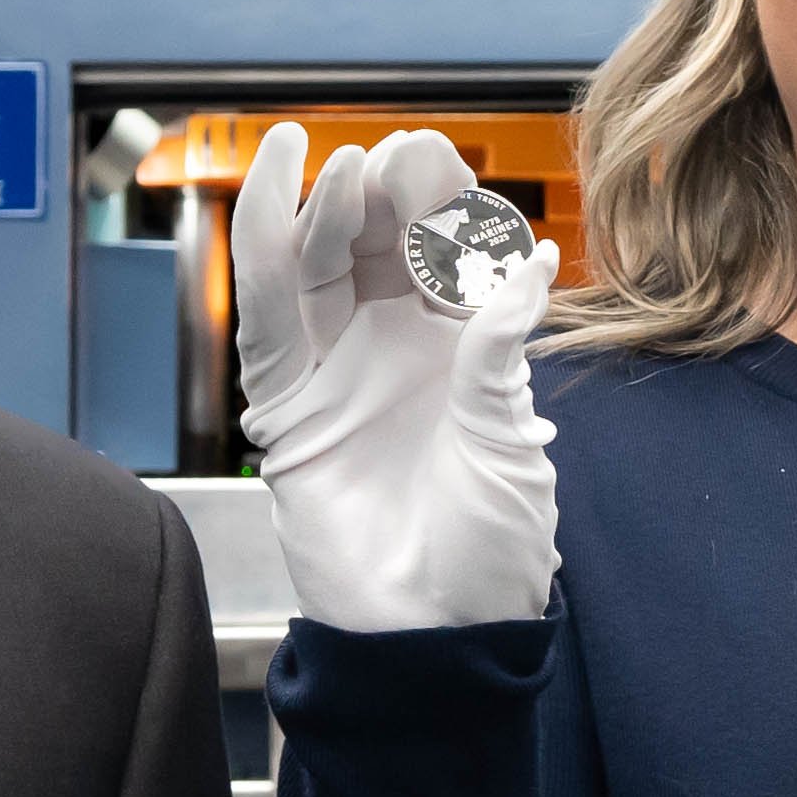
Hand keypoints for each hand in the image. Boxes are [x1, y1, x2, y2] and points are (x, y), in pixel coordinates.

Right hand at [232, 123, 556, 633]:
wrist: (434, 634)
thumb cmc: (489, 552)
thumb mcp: (512, 442)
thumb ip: (500, 350)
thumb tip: (531, 260)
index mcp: (464, 349)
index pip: (446, 251)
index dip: (442, 203)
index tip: (439, 163)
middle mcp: (396, 348)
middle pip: (380, 243)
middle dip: (385, 193)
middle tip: (394, 161)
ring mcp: (336, 370)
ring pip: (320, 264)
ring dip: (325, 208)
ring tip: (339, 163)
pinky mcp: (286, 405)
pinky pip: (267, 313)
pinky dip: (266, 246)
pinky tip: (277, 189)